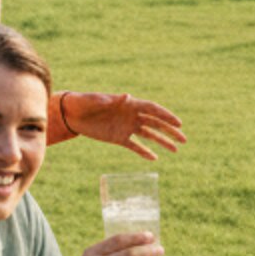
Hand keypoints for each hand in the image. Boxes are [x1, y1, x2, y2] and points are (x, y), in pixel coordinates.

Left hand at [63, 91, 185, 159]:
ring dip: (162, 142)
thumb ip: (110, 100)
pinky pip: (135, 146)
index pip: (152, 109)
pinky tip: (154, 158)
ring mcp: (126, 127)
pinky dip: (144, 152)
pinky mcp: (118, 138)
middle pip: (155, 123)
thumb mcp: (95, 100)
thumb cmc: (82, 102)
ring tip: (175, 150)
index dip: (166, 116)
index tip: (179, 124)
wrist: (70, 113)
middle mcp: (131, 115)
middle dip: (170, 131)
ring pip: (149, 135)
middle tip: (184, 140)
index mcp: (129, 103)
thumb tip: (127, 96)